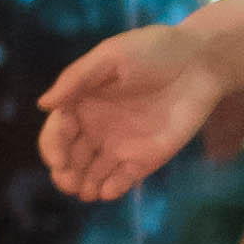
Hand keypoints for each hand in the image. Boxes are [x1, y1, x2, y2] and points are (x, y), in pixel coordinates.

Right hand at [39, 21, 222, 201]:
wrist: (201, 63)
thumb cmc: (153, 51)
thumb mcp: (110, 56)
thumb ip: (76, 79)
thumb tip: (42, 105)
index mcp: (81, 103)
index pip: (57, 133)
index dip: (53, 147)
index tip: (60, 158)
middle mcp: (95, 128)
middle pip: (70, 158)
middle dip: (65, 173)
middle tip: (69, 182)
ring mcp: (119, 145)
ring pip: (91, 174)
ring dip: (84, 186)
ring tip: (86, 191)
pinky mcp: (144, 159)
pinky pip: (122, 180)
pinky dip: (111, 190)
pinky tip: (108, 191)